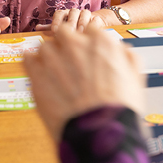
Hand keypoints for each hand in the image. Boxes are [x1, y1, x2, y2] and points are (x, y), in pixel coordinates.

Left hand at [24, 20, 145, 139]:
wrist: (99, 134)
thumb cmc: (119, 108)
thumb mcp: (135, 76)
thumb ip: (126, 56)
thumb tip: (120, 48)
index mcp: (100, 41)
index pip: (89, 28)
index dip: (89, 43)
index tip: (88, 55)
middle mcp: (75, 44)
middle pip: (65, 32)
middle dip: (66, 45)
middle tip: (70, 64)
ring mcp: (53, 57)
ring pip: (45, 46)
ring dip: (49, 57)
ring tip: (55, 77)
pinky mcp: (36, 73)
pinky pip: (27, 58)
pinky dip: (32, 65)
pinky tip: (40, 77)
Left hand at [36, 8, 108, 32]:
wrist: (89, 27)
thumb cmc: (70, 29)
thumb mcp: (60, 29)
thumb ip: (49, 29)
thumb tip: (37, 27)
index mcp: (64, 14)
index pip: (59, 13)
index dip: (57, 21)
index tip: (55, 30)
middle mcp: (74, 12)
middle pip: (73, 13)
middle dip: (71, 22)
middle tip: (69, 32)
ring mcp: (86, 15)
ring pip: (85, 14)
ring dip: (82, 23)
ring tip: (80, 32)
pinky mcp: (96, 19)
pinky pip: (96, 19)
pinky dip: (94, 25)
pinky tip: (91, 33)